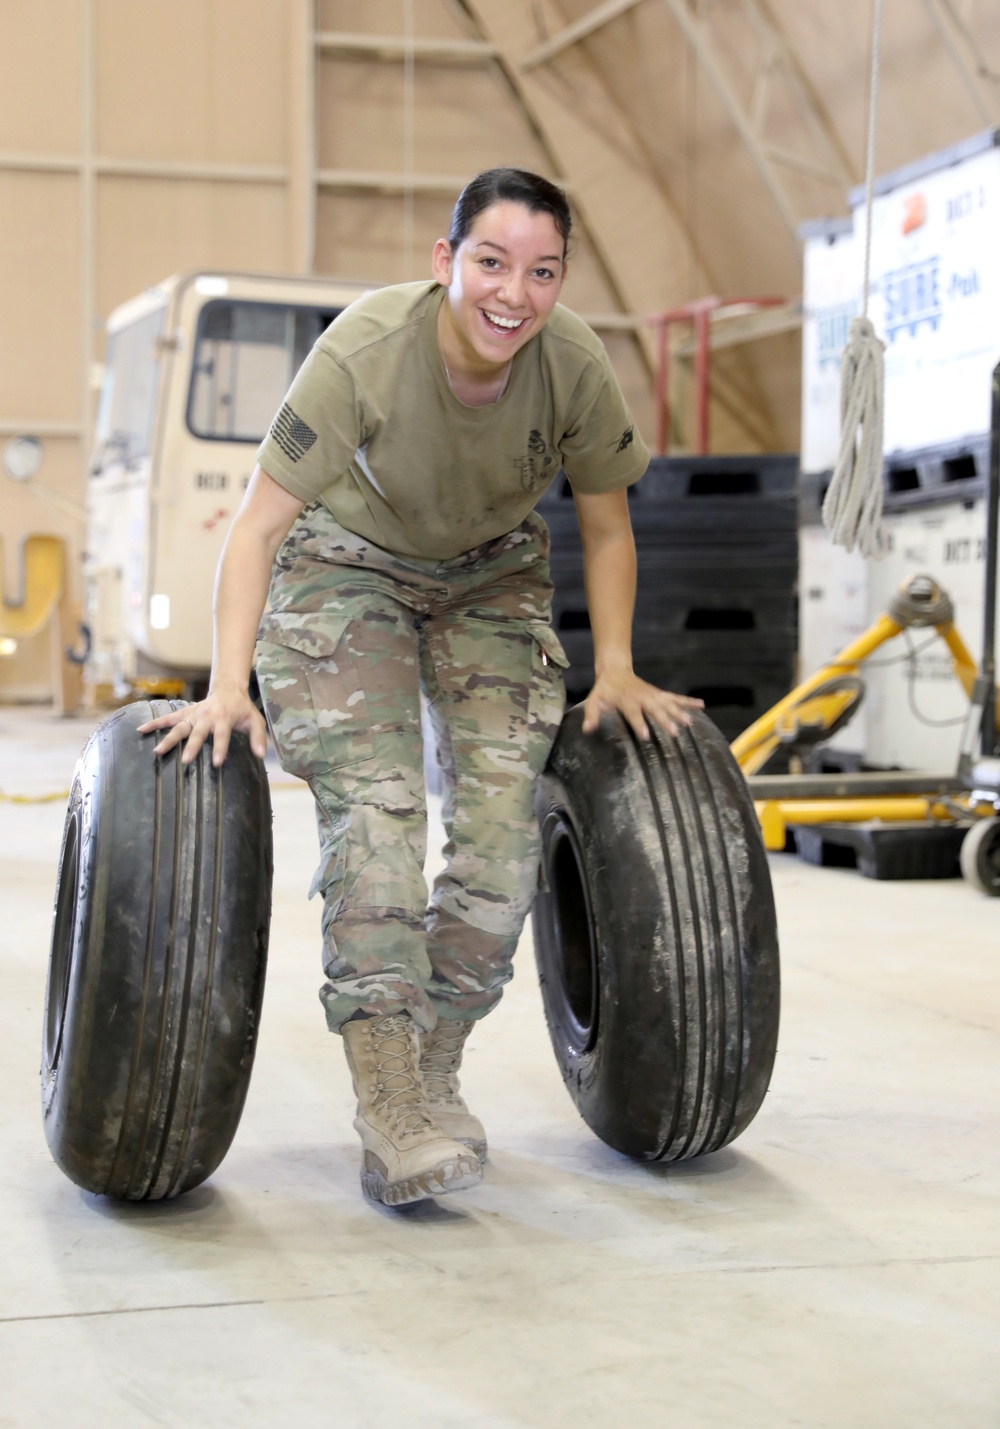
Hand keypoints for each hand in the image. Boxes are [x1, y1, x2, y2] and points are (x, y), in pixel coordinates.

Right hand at [136, 684, 267, 766]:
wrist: (228, 689)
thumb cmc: (242, 709)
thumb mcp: (256, 720)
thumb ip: (258, 737)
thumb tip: (261, 755)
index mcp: (225, 717)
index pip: (223, 735)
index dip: (220, 748)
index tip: (217, 763)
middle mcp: (207, 716)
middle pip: (198, 733)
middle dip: (192, 747)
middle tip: (185, 761)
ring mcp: (193, 714)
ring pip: (179, 727)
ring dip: (169, 739)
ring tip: (158, 752)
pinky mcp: (185, 713)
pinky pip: (167, 718)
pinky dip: (154, 723)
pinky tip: (141, 730)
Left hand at [580, 669, 703, 739]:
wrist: (615, 671)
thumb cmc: (604, 690)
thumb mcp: (594, 701)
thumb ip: (592, 714)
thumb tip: (587, 729)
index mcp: (626, 700)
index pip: (633, 713)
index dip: (639, 724)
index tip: (645, 736)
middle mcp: (642, 697)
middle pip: (655, 710)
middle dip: (664, 721)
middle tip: (673, 733)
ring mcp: (653, 695)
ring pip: (668, 703)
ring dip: (679, 712)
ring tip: (689, 723)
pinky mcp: (659, 694)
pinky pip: (676, 697)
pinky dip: (688, 701)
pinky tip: (701, 706)